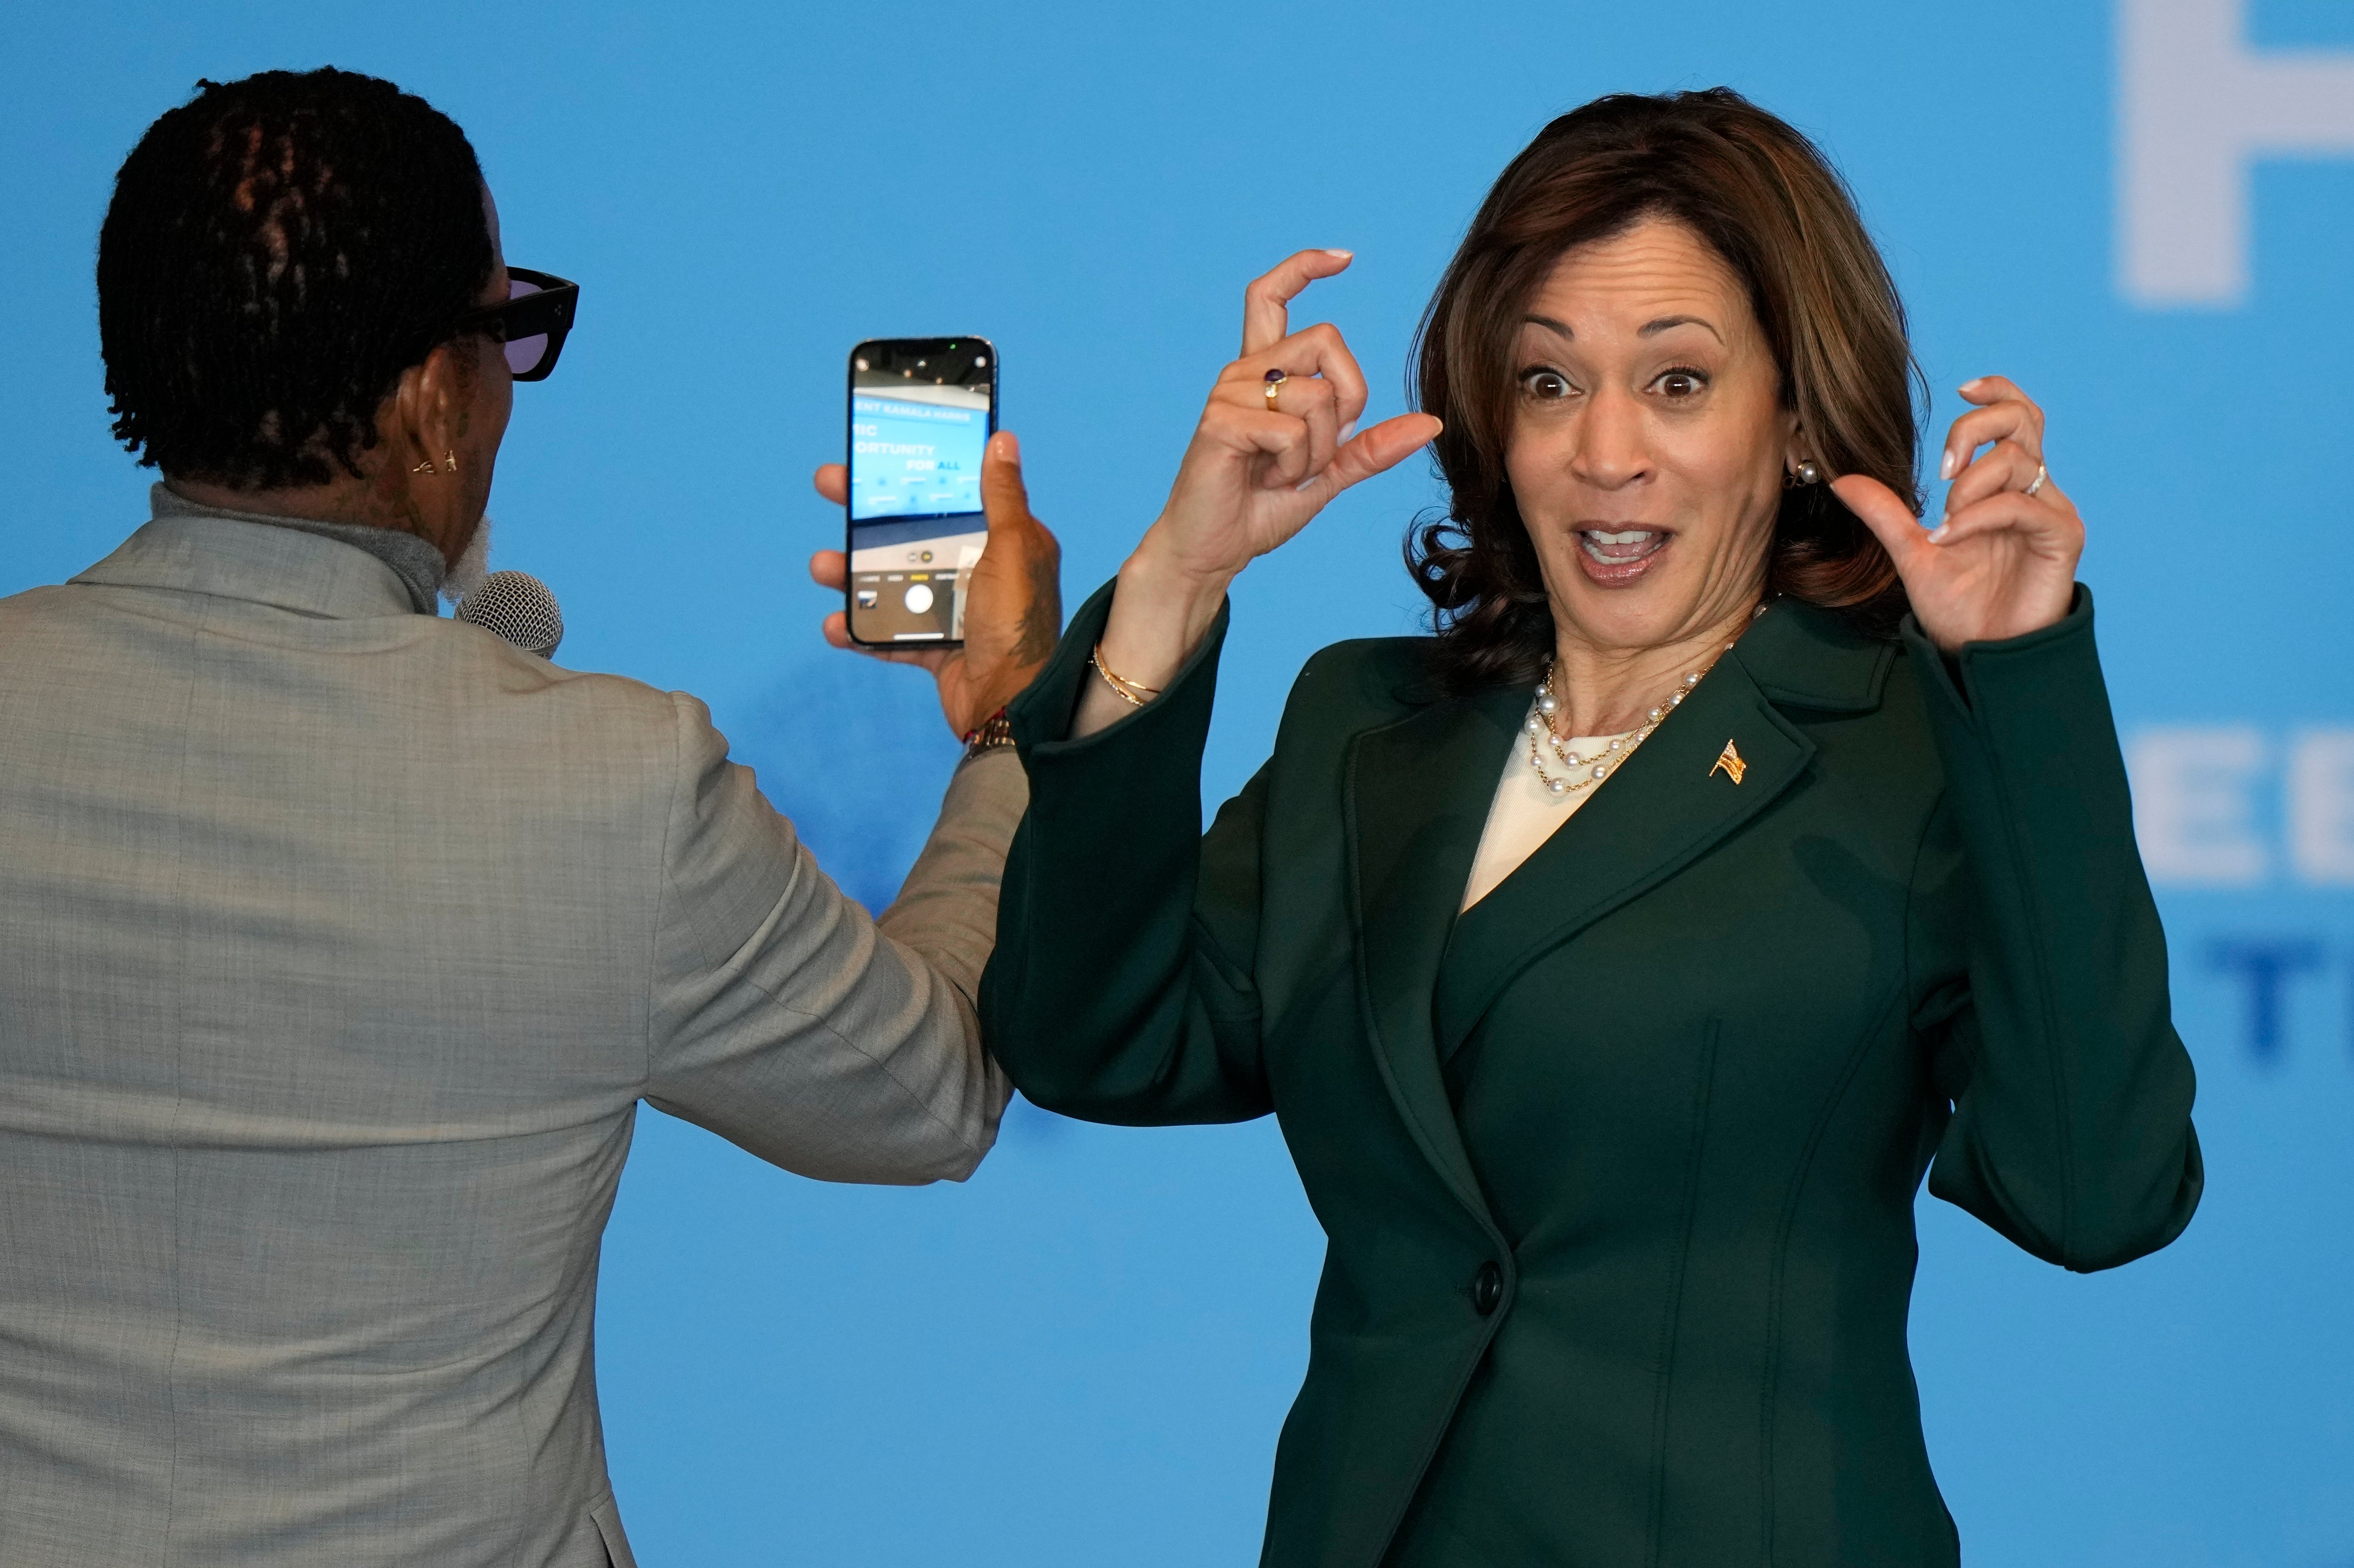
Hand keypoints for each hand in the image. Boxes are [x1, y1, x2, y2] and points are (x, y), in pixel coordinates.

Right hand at [808, 430, 1062, 738]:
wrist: (1009, 707)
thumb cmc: (1016, 627)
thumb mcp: (1012, 550)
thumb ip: (1002, 497)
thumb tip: (1001, 441)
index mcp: (1007, 544)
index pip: (957, 496)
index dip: (919, 475)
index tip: (880, 455)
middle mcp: (982, 574)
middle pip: (916, 533)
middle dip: (868, 514)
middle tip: (829, 486)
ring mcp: (957, 612)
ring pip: (896, 581)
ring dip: (854, 573)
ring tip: (822, 567)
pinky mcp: (937, 649)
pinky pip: (892, 633)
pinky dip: (862, 629)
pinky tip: (837, 624)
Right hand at [1130, 249, 1442, 599]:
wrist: (1210, 552)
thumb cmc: (1257, 509)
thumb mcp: (1327, 474)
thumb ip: (1371, 447)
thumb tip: (1431, 423)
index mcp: (1263, 370)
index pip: (1271, 293)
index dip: (1304, 266)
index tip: (1343, 258)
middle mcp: (1243, 370)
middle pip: (1327, 340)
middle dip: (1347, 402)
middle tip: (1316, 451)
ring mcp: (1229, 393)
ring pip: (1316, 394)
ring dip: (1318, 449)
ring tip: (1283, 474)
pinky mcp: (1221, 422)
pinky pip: (1292, 431)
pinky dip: (1296, 466)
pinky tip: (1267, 481)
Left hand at [1832, 376, 2081, 652]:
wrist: (1981, 655)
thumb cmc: (1958, 606)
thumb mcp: (1912, 552)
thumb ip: (1885, 513)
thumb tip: (1841, 478)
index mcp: (2006, 485)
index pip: (2017, 416)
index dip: (1996, 392)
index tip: (1960, 389)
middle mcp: (2034, 490)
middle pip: (2022, 420)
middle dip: (1972, 430)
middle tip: (1941, 469)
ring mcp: (2051, 511)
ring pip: (2017, 460)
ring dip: (1968, 485)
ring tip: (1943, 526)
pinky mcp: (2063, 537)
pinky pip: (2021, 505)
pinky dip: (1978, 516)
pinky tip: (1949, 537)